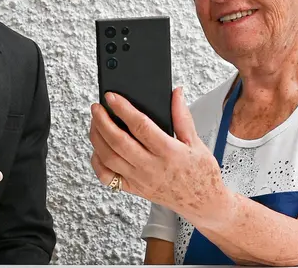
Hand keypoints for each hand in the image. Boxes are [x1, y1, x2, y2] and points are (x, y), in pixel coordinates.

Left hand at [89, 88, 230, 219]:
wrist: (203, 204)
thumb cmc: (201, 174)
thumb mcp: (196, 142)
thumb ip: (182, 117)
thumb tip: (176, 93)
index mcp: (169, 152)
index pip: (140, 126)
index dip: (123, 109)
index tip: (112, 97)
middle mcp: (151, 167)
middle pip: (118, 141)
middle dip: (102, 121)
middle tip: (96, 107)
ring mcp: (139, 180)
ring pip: (108, 158)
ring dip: (97, 138)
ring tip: (95, 123)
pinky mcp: (133, 189)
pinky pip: (107, 177)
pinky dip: (97, 162)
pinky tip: (98, 149)